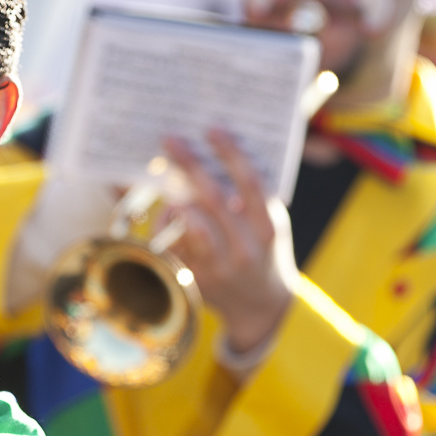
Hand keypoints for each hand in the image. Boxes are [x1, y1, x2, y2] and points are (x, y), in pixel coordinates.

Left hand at [163, 130, 297, 354]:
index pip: (251, 183)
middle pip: (213, 198)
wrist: (260, 306)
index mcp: (268, 228)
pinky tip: (166, 212)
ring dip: (173, 197)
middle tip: (171, 140)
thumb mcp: (270, 223)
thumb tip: (218, 150)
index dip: (231, 153)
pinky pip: (172, 242)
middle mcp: (245, 249)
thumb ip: (253, 195)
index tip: (212, 129)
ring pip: (188, 222)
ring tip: (165, 179)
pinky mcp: (195, 278)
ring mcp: (218, 267)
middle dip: (189, 165)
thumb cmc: (264, 250)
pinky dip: (165, 222)